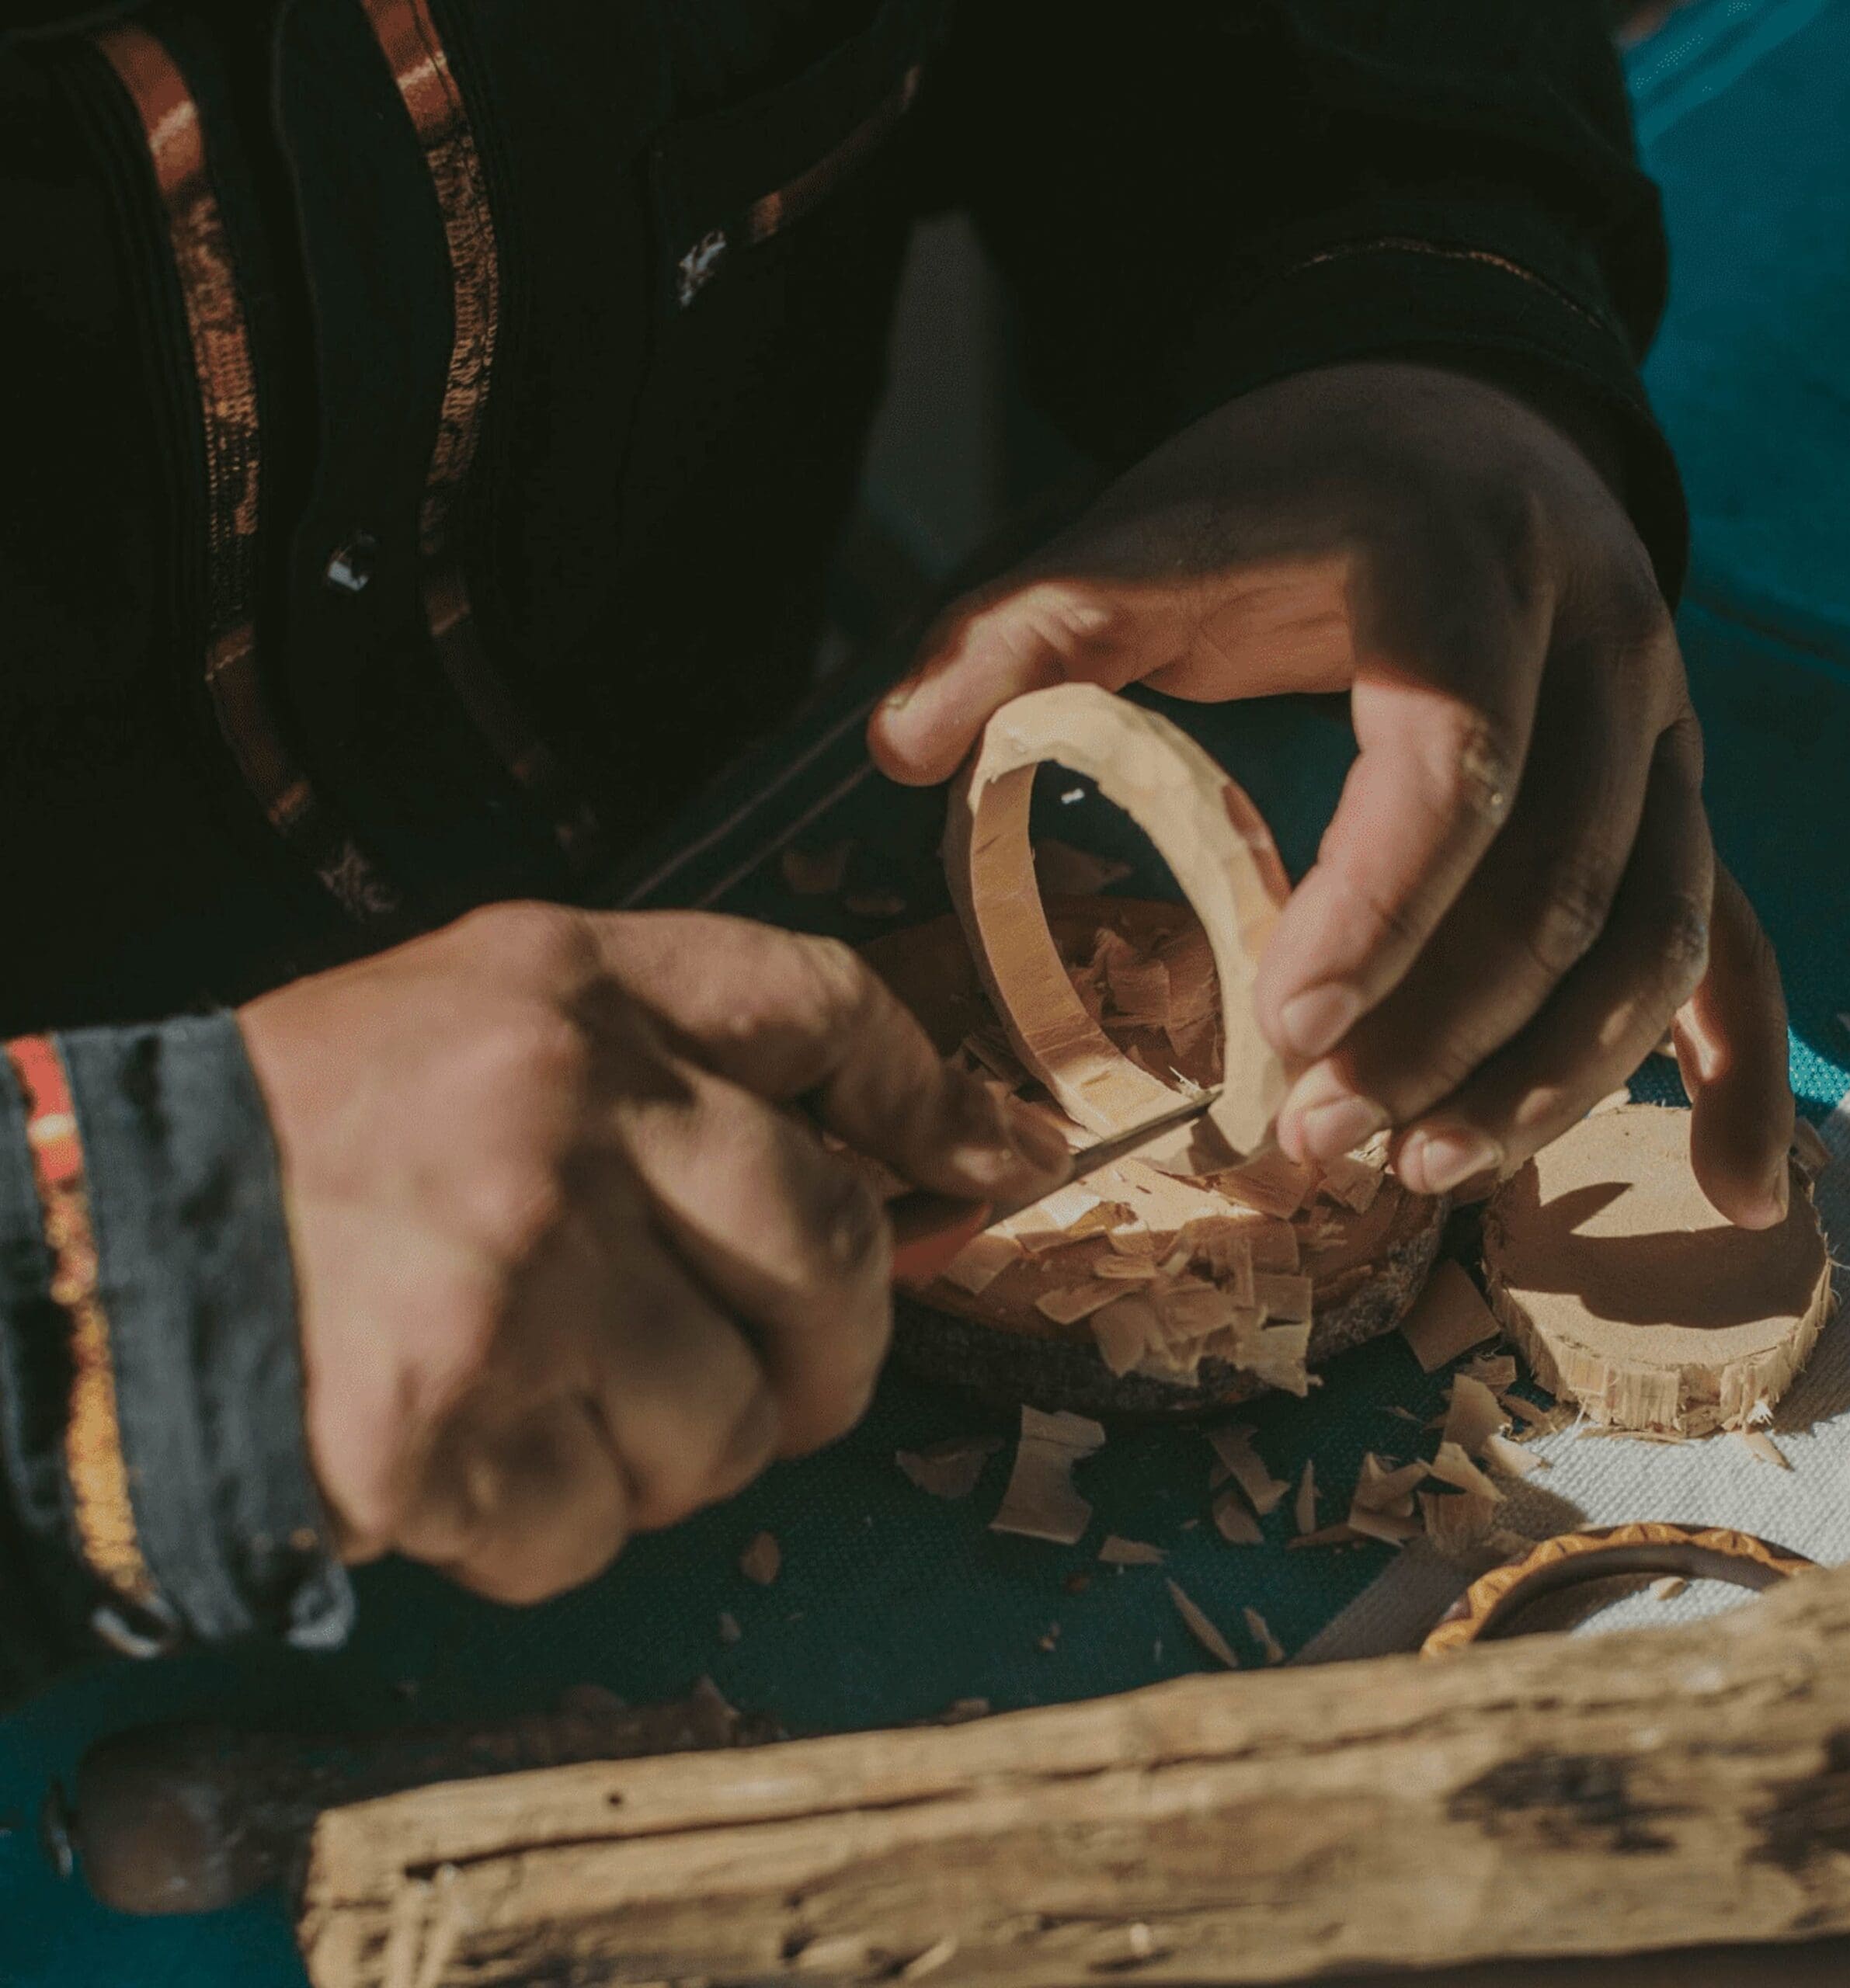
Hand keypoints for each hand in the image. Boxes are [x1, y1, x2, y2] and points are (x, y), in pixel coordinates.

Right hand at [238, 905, 1065, 1603]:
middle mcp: (561, 1109)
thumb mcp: (496, 1026)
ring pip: (731, 1424)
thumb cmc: (323, 1136)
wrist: (93, 1236)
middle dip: (841, 1346)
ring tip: (556, 1401)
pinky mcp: (443, 1423)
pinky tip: (472, 1456)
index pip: (822, 1005)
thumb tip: (920, 1162)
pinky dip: (555, 1525)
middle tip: (792, 1379)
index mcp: (573, 985)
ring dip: (671, 1451)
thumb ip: (687, 1075)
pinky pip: (599, 1527)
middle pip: (833, 1247)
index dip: (933, 1094)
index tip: (1001, 1161)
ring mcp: (511, 1267)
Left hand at [869, 362, 1792, 1226]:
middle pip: (1566, 873)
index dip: (1383, 904)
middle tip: (1322, 1135)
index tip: (1284, 1026)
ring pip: (1655, 927)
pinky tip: (1730, 1191)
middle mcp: (1599, 641)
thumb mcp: (1147, 526)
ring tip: (1425, 1168)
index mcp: (1458, 566)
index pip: (1453, 754)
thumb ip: (1024, 625)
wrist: (1446, 414)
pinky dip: (1731, 1066)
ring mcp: (1663, 721)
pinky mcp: (1677, 787)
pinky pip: (1731, 935)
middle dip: (1447, 1030)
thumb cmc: (1283, 490)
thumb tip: (899, 747)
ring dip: (1552, 1072)